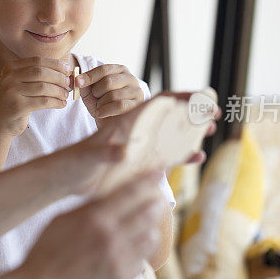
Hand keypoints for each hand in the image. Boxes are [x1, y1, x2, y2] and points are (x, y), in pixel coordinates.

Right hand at [0, 56, 72, 136]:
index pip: (37, 61)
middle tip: (68, 84)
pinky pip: (43, 102)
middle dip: (59, 77)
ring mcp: (11, 92)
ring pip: (44, 87)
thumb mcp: (20, 83)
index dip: (55, 64)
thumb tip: (64, 70)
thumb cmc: (15, 101)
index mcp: (10, 67)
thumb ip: (36, 75)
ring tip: (65, 95)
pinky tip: (61, 104)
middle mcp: (9, 77)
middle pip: (41, 72)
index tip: (67, 69)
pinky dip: (56, 102)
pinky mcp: (17, 106)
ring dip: (59, 91)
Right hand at [15, 173, 165, 278]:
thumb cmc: (45, 252)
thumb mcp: (61, 220)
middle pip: (148, 213)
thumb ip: (87, 208)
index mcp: (95, 218)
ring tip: (147, 225)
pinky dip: (140, 252)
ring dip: (151, 228)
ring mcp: (118, 260)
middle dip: (156, 203)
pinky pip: (142, 261)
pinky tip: (132, 249)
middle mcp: (111, 237)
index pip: (131, 192)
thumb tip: (108, 197)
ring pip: (151, 238)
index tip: (160, 170)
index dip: (149, 179)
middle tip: (158, 199)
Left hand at [46, 91, 218, 196]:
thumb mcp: (88, 156)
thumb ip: (106, 153)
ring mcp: (139, 148)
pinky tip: (197, 156)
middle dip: (192, 113)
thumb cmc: (73, 163)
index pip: (157, 104)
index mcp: (126, 123)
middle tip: (215, 115)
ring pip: (170, 135)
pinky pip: (165, 157)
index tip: (202, 99)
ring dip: (191, 133)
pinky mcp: (138, 164)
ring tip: (210, 132)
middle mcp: (136, 132)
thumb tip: (123, 153)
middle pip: (169, 116)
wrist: (65, 179)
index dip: (181, 99)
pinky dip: (182, 156)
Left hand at [77, 64, 145, 125]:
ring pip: (113, 95)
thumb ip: (84, 84)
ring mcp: (136, 91)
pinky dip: (106, 110)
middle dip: (97, 92)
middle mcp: (130, 78)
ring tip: (101, 107)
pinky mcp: (137, 105)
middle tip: (96, 99)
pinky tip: (101, 113)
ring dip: (101, 103)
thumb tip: (77, 78)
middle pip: (108, 81)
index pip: (103, 70)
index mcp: (119, 70)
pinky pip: (119, 105)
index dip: (89, 76)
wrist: (109, 122)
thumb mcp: (89, 92)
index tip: (78, 82)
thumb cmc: (101, 105)